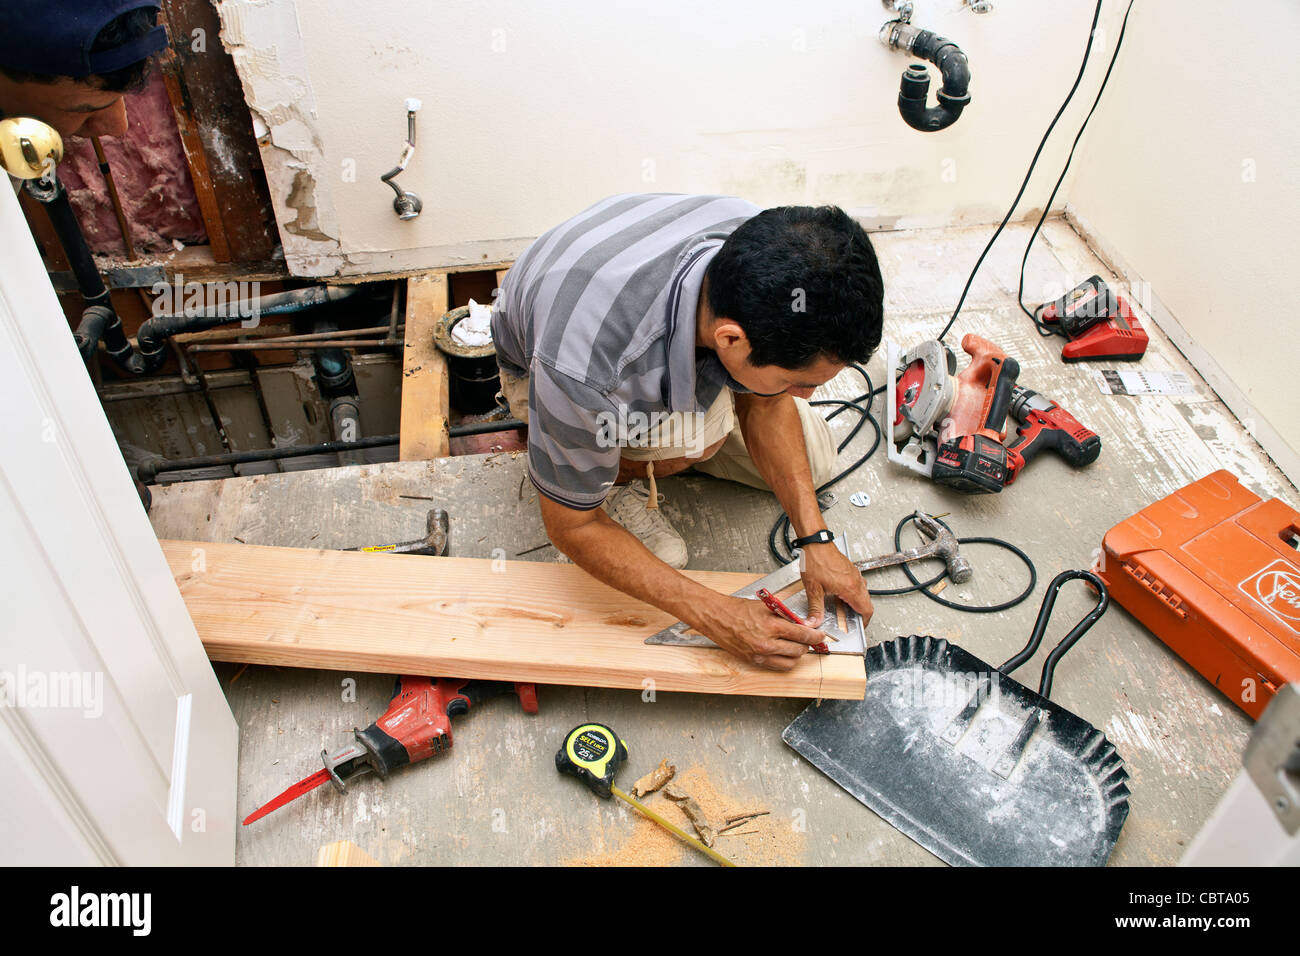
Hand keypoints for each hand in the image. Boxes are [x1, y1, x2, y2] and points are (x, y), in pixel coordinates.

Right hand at [689, 595, 826, 670]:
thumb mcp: (766, 607)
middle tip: (807, 638)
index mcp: (771, 626)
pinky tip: (783, 652)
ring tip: (795, 645)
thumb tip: (803, 624)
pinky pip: (777, 667)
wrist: (716, 617)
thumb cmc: (738, 609)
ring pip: (790, 662)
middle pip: (799, 651)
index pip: (803, 635)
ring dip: (796, 655)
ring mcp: (760, 655)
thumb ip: (786, 617)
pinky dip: (784, 661)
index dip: (816, 636)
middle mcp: (766, 644)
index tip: (821, 635)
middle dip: (807, 644)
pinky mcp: (754, 662)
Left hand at [798, 542, 874, 627]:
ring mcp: (854, 574)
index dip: (865, 622)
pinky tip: (841, 595)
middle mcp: (856, 581)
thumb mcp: (813, 589)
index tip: (859, 627)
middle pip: (867, 603)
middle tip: (852, 621)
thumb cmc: (816, 560)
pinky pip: (858, 585)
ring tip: (845, 610)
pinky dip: (854, 593)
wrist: (816, 542)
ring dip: (857, 603)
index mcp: (850, 588)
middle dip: (861, 614)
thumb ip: (815, 609)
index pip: (867, 610)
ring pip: (863, 594)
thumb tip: (813, 623)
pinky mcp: (850, 570)